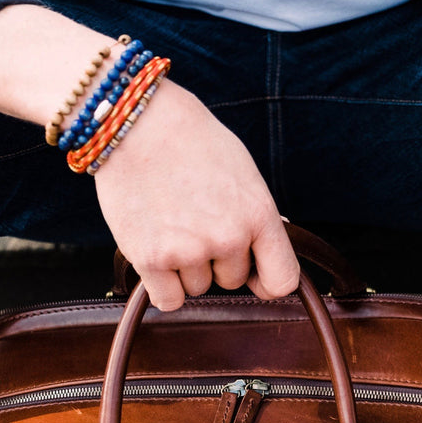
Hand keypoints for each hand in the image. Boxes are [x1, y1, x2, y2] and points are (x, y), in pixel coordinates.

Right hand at [93, 82, 296, 310]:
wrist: (139, 122)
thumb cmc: (190, 141)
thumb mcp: (242, 172)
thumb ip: (255, 216)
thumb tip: (266, 253)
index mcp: (258, 214)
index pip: (282, 280)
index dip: (267, 282)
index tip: (255, 277)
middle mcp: (228, 237)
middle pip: (231, 281)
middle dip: (215, 260)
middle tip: (193, 221)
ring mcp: (189, 250)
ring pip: (197, 288)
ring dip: (185, 268)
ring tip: (169, 223)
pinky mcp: (151, 259)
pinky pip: (168, 300)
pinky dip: (162, 285)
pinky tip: (155, 252)